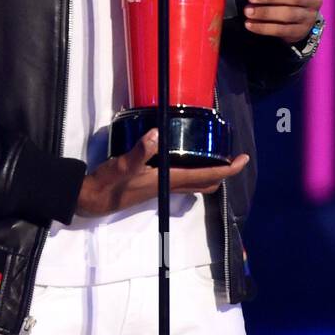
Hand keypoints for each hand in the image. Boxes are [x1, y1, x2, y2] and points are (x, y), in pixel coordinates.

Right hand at [74, 129, 249, 216]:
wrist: (91, 200)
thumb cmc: (107, 184)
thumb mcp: (121, 165)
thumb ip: (139, 152)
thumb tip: (157, 134)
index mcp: (167, 181)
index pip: (206, 176)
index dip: (227, 169)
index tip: (243, 159)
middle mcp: (168, 186)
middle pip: (206, 184)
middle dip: (223, 173)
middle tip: (231, 157)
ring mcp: (161, 188)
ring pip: (196, 184)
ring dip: (210, 174)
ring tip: (215, 156)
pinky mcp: (153, 186)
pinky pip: (183, 181)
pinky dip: (194, 173)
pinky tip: (185, 159)